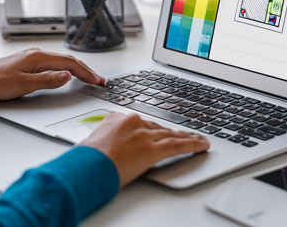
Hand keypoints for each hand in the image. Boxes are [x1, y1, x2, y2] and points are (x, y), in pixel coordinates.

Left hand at [0, 47, 104, 99]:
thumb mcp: (24, 85)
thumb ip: (48, 80)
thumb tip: (67, 76)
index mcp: (39, 57)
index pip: (69, 64)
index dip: (85, 73)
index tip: (97, 81)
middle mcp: (38, 54)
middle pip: (68, 61)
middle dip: (86, 71)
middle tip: (99, 80)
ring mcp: (34, 57)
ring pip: (62, 61)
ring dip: (77, 69)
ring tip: (89, 78)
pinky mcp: (30, 62)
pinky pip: (54, 63)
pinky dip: (66, 69)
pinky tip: (69, 74)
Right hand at [80, 112, 209, 186]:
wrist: (84, 168)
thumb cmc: (84, 160)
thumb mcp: (93, 143)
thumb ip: (107, 141)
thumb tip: (111, 149)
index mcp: (117, 119)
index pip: (143, 123)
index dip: (156, 129)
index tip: (163, 131)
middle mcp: (132, 123)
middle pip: (159, 128)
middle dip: (174, 133)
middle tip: (186, 135)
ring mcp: (143, 135)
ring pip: (171, 135)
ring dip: (187, 138)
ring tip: (199, 141)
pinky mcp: (152, 149)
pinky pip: (178, 146)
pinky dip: (192, 145)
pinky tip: (202, 145)